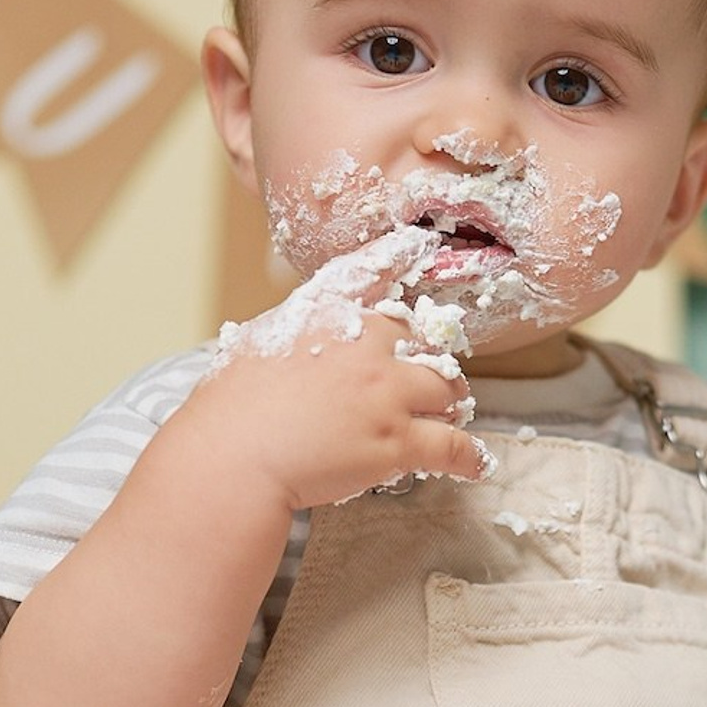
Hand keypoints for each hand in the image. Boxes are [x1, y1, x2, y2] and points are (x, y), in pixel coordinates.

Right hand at [209, 234, 490, 517]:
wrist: (235, 456)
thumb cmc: (230, 409)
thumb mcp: (254, 344)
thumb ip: (290, 333)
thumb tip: (301, 342)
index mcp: (327, 313)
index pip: (370, 271)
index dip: (400, 255)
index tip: (420, 244)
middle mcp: (366, 343)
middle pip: (421, 338)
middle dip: (428, 358)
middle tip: (428, 379)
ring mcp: (388, 392)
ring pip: (448, 387)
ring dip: (451, 401)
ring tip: (451, 415)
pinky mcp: (399, 440)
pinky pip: (454, 445)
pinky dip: (469, 455)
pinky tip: (476, 462)